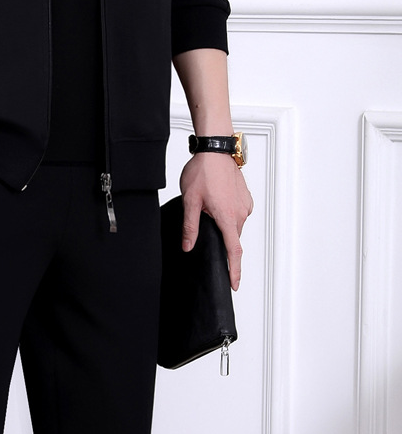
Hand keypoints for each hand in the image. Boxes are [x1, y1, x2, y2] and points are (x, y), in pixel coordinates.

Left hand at [180, 152, 253, 290]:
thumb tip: (188, 247)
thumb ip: (190, 227)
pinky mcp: (246, 197)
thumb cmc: (202, 171)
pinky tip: (215, 200)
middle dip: (220, 238)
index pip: (233, 251)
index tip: (234, 284)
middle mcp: (241, 213)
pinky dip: (227, 213)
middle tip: (204, 223)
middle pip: (231, 237)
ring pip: (234, 224)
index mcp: (227, 217)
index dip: (234, 270)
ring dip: (222, 223)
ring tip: (207, 205)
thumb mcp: (190, 200)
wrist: (215, 150)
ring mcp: (245, 205)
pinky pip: (237, 212)